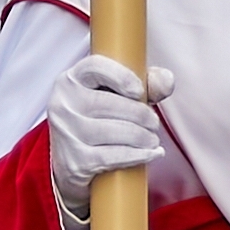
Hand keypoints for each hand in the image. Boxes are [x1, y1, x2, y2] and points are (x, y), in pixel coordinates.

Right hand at [46, 48, 159, 229]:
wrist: (70, 162)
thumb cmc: (97, 120)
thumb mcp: (115, 95)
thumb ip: (145, 83)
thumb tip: (166, 81)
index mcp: (71, 80)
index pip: (94, 67)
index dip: (121, 77)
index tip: (139, 91)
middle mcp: (63, 103)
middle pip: (109, 104)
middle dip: (141, 115)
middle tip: (154, 123)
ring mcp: (67, 133)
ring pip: (113, 132)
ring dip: (142, 137)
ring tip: (152, 139)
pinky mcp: (75, 161)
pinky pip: (113, 156)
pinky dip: (138, 155)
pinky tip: (152, 153)